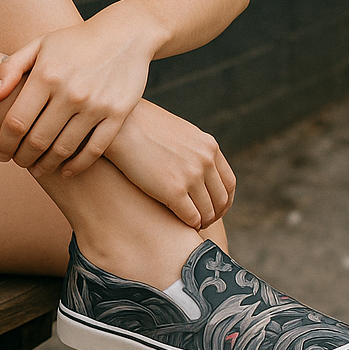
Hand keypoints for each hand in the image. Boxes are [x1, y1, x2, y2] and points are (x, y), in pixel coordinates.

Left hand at [0, 21, 149, 177]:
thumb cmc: (74, 42)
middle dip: (22, 158)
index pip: (16, 122)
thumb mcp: (40, 45)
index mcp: (46, 75)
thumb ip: (11, 68)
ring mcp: (96, 104)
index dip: (4, 144)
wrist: (125, 35)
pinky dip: (78, 166)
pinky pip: (94, 149)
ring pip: (64, 149)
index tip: (1, 155)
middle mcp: (70, 91)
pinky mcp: (117, 113)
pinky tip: (66, 170)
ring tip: (38, 169)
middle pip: (37, 140)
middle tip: (18, 163)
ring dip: (46, 165)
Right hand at [106, 100, 235, 228]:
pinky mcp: (173, 191)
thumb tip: (197, 170)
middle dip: (214, 214)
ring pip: (207, 212)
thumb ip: (194, 150)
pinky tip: (178, 224)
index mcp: (209, 146)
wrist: (120, 125)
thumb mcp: (179, 132)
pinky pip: (191, 217)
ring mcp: (191, 176)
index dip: (223, 201)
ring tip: (190, 224)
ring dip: (201, 222)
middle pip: (221, 200)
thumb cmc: (142, 126)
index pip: (228, 183)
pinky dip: (189, 224)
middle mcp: (205, 161)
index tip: (214, 208)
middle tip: (202, 221)